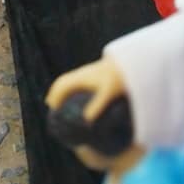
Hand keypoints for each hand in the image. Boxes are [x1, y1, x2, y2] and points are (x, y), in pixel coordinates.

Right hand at [46, 58, 143, 172]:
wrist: (133, 62)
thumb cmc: (120, 78)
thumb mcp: (109, 93)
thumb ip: (97, 106)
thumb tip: (86, 121)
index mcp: (82, 77)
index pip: (62, 84)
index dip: (54, 95)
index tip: (50, 107)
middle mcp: (83, 73)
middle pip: (64, 81)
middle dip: (56, 92)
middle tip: (51, 106)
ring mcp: (89, 72)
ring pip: (71, 80)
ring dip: (63, 89)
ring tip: (61, 101)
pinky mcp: (96, 74)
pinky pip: (78, 80)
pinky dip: (72, 88)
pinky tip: (78, 96)